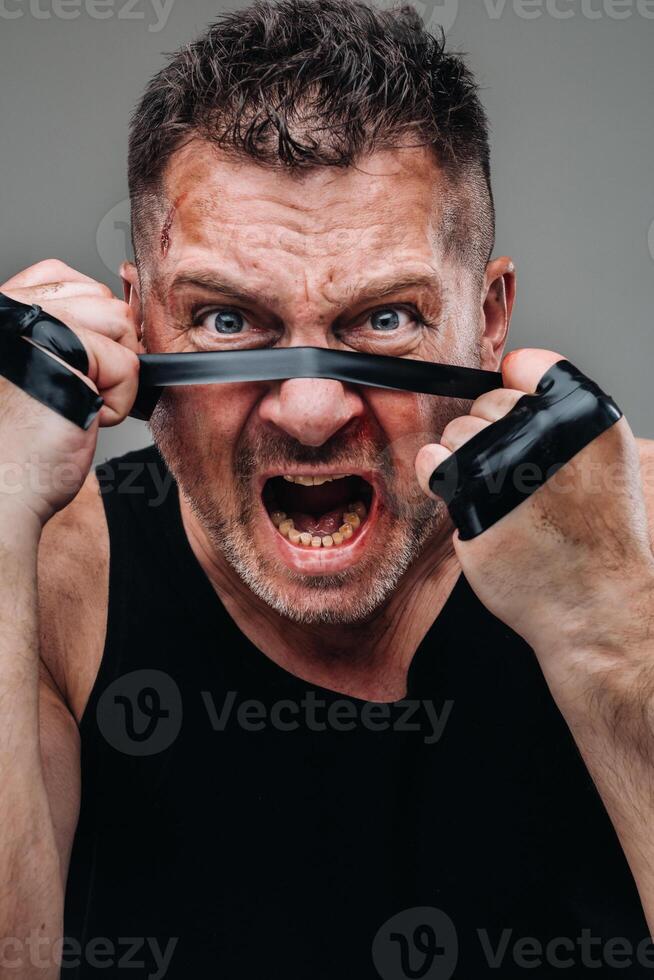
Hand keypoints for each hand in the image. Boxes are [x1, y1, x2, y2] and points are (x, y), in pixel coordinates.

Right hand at [0, 259, 140, 525]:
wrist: (1, 491)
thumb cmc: (18, 442)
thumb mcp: (36, 365)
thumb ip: (63, 327)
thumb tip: (121, 302)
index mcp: (3, 309)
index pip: (67, 277)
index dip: (92, 324)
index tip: (79, 366)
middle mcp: (11, 307)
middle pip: (104, 300)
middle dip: (106, 355)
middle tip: (70, 395)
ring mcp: (33, 322)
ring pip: (121, 326)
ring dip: (113, 377)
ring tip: (73, 405)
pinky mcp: (62, 348)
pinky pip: (128, 363)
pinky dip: (118, 402)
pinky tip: (81, 419)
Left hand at [415, 348, 653, 701]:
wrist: (593, 603)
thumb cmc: (596, 532)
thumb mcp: (602, 454)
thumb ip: (559, 407)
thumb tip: (511, 367)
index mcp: (584, 415)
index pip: (525, 365)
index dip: (512, 388)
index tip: (513, 415)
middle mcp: (544, 433)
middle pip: (485, 402)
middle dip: (488, 430)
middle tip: (512, 473)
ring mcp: (505, 466)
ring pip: (456, 431)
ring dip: (463, 456)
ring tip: (495, 492)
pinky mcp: (471, 501)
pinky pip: (433, 463)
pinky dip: (437, 474)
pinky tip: (462, 495)